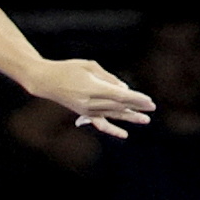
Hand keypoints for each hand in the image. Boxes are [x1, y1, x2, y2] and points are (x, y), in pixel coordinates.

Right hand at [29, 57, 153, 137]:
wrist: (46, 81)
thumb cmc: (68, 68)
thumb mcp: (90, 66)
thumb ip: (109, 78)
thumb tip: (124, 90)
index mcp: (92, 88)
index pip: (120, 96)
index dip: (136, 99)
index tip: (148, 100)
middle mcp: (91, 102)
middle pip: (119, 106)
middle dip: (137, 107)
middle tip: (152, 107)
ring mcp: (87, 110)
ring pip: (113, 115)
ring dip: (130, 117)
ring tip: (145, 120)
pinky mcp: (84, 114)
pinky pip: (101, 124)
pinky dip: (113, 129)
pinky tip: (124, 134)